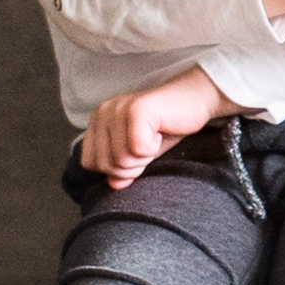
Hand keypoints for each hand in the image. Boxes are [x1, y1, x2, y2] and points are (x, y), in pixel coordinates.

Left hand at [82, 65, 226, 187]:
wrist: (194, 100)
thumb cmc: (166, 126)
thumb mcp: (141, 153)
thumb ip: (123, 168)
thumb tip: (114, 185)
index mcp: (97, 121)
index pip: (89, 162)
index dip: (115, 168)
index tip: (137, 150)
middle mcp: (103, 112)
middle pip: (106, 164)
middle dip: (132, 165)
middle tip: (149, 143)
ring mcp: (118, 109)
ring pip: (122, 160)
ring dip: (145, 156)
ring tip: (154, 136)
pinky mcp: (136, 110)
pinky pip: (138, 149)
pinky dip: (154, 148)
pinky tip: (160, 132)